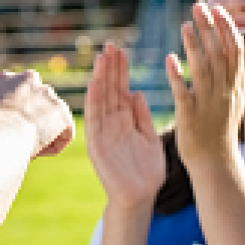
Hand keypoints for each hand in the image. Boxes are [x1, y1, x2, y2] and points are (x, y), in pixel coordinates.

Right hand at [0, 70, 73, 156]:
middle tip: (21, 141)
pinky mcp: (62, 111)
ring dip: (43, 134)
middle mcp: (27, 78)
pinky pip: (63, 133)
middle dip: (34, 120)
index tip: (7, 131)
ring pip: (50, 119)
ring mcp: (47, 93)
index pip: (15, 92)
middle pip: (37, 102)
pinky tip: (37, 151)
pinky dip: (53, 146)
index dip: (13, 115)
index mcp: (3, 79)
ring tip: (26, 149)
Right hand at [86, 42, 164, 208]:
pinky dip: (94, 103)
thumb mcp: (150, 139)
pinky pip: (95, 121)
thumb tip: (138, 93)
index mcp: (126, 121)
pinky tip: (95, 85)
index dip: (120, 70)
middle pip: (110, 91)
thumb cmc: (147, 172)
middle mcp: (112, 124)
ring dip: (101, 80)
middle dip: (109, 69)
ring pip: (101, 102)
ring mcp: (104, 134)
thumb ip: (143, 117)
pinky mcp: (98, 145)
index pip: (121, 89)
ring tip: (101, 59)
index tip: (120, 51)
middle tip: (109, 46)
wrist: (140, 198)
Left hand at [168, 2, 244, 163]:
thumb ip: (232, 76)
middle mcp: (225, 92)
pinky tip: (169, 59)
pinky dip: (177, 75)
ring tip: (184, 24)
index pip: (235, 51)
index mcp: (236, 86)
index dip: (227, 29)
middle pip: (218, 54)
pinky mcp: (190, 116)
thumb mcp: (234, 99)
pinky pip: (183, 92)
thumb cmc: (220, 130)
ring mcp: (208, 104)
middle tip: (198, 6)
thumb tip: (231, 51)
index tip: (218, 10)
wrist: (216, 162)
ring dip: (194, 46)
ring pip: (202, 69)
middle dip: (209, 28)